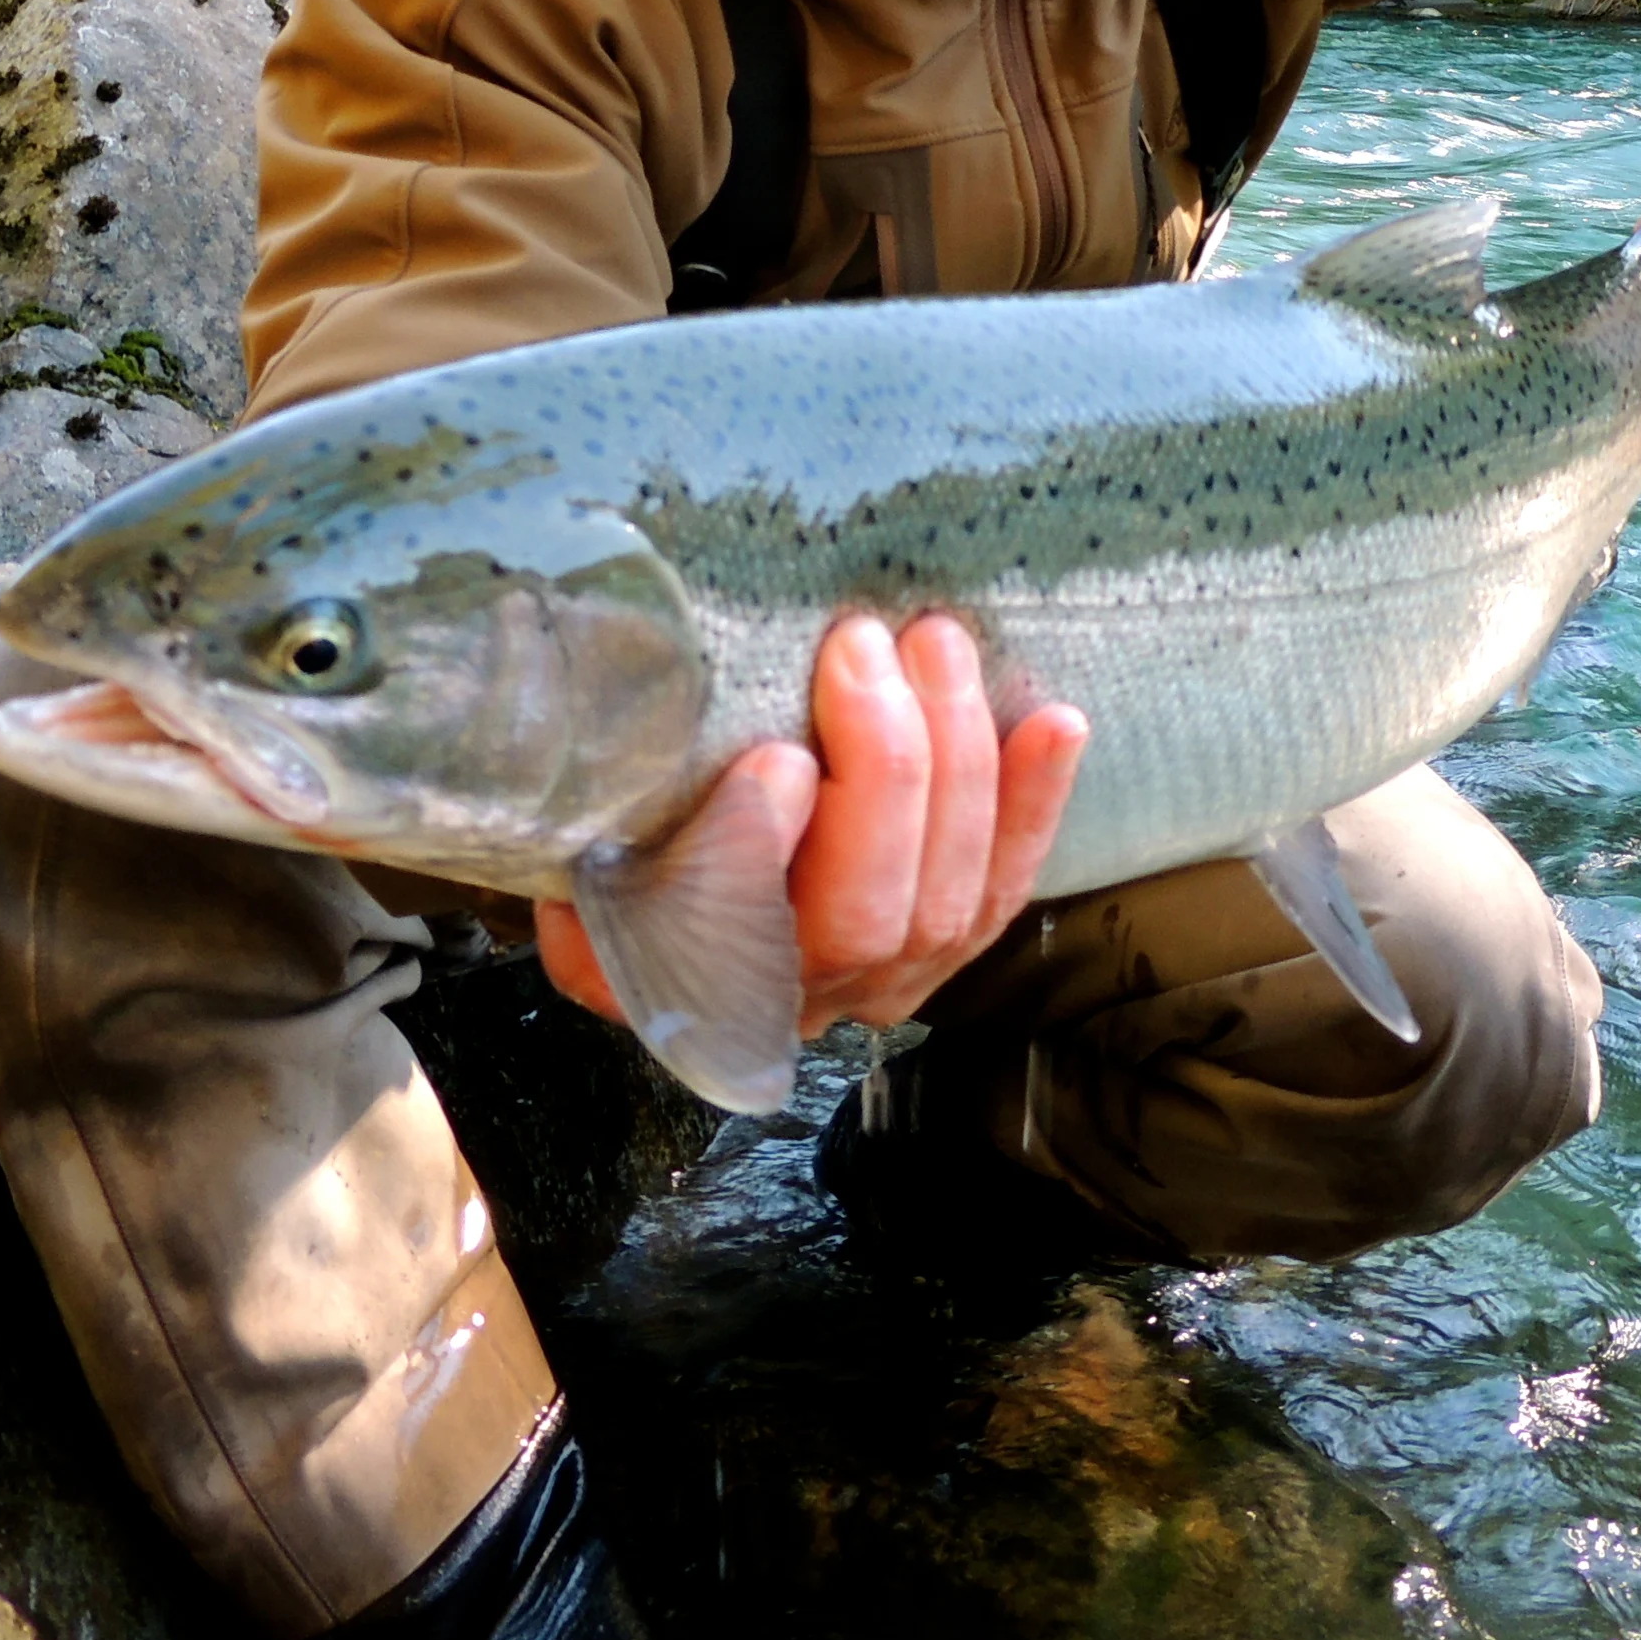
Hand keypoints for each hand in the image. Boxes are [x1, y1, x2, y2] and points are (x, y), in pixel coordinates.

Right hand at [535, 612, 1086, 1035]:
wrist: (677, 881)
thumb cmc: (627, 845)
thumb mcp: (584, 847)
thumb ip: (596, 826)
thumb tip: (611, 765)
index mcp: (681, 975)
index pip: (727, 938)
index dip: (760, 852)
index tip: (775, 758)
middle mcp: (793, 996)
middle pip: (864, 915)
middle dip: (882, 769)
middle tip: (861, 645)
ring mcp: (884, 978)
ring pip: (948, 896)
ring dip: (956, 757)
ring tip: (935, 643)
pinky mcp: (949, 940)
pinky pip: (1007, 883)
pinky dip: (1036, 801)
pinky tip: (1056, 721)